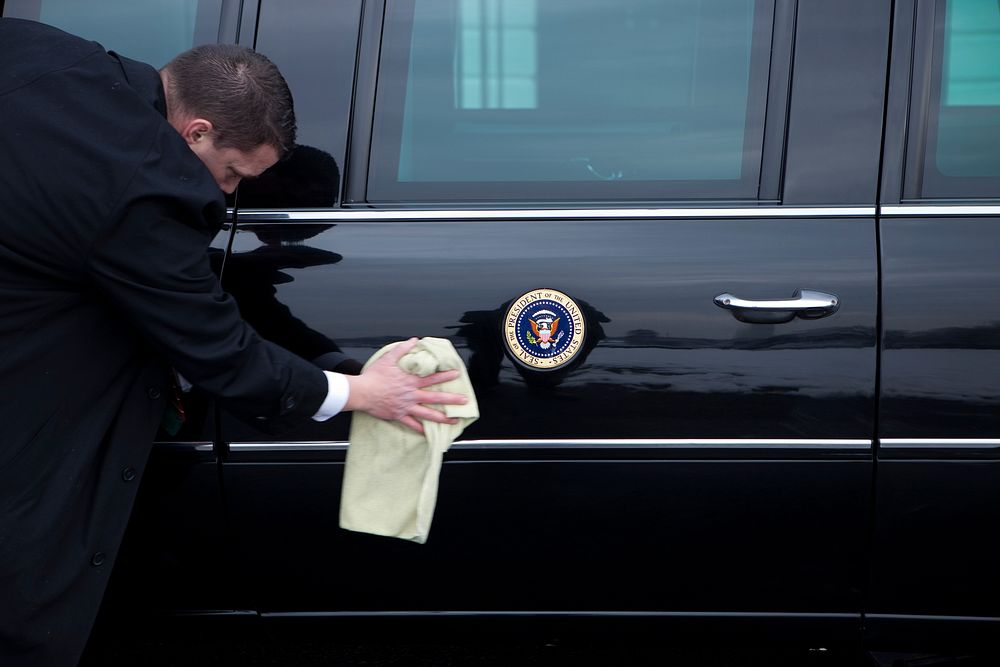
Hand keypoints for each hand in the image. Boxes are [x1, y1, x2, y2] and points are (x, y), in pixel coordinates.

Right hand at [345, 338, 467, 432]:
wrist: (362, 392)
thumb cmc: (374, 375)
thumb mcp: (388, 358)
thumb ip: (403, 349)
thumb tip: (413, 340)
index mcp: (410, 381)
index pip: (432, 378)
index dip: (446, 375)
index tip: (457, 374)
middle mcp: (411, 395)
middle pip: (435, 397)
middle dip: (452, 399)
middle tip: (464, 401)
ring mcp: (406, 407)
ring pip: (428, 414)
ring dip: (442, 418)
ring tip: (454, 420)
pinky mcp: (398, 415)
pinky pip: (412, 424)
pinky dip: (420, 429)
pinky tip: (428, 433)